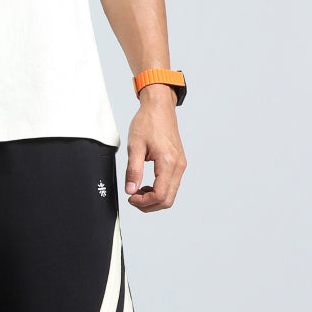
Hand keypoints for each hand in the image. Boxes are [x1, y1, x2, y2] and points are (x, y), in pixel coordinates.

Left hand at [125, 86, 185, 212]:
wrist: (159, 107)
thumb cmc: (147, 122)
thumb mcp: (134, 146)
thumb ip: (133, 170)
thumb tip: (130, 190)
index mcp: (168, 162)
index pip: (160, 195)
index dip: (144, 202)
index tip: (130, 197)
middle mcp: (178, 165)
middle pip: (168, 200)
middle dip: (149, 205)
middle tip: (133, 198)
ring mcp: (180, 165)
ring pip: (171, 194)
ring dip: (154, 198)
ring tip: (137, 190)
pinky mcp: (178, 163)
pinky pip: (171, 184)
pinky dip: (159, 190)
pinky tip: (146, 184)